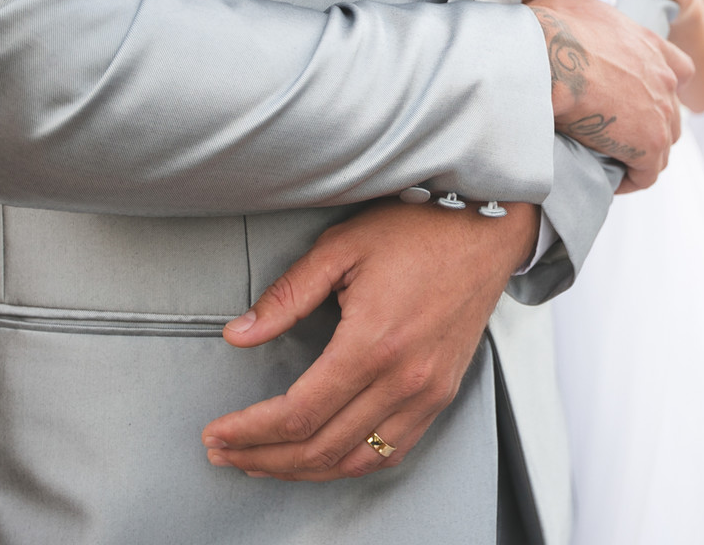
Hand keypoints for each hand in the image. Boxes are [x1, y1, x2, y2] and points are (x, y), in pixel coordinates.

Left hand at [201, 199, 539, 480]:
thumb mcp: (341, 247)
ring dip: (303, 471)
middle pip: (321, 447)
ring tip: (264, 463)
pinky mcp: (442, 393)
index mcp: (373, 343)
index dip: (248, 431)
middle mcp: (404, 378)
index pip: (297, 413)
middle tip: (225, 452)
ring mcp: (428, 392)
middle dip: (263, 458)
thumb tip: (239, 334)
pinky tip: (325, 458)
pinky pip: (394, 450)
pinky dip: (352, 464)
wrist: (485, 232)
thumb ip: (287, 295)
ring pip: (356, 460)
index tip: (218, 432)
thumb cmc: (421, 231)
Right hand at [529, 0, 693, 192]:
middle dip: (649, 126)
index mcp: (650, 46)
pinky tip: (609, 178)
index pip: (680, 69)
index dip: (661, 86)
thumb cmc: (553, 29)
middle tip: (617, 135)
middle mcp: (664, 79)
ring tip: (611, 160)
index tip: (635, 99)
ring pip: (662, 146)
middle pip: (672, 113)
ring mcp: (660, 113)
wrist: (547, 62)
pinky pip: (648, 173)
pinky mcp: (647, 145)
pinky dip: (632, 179)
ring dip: (641, 155)